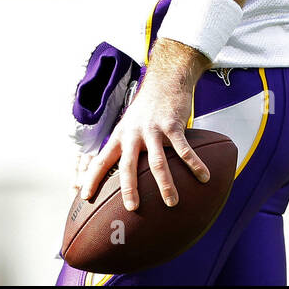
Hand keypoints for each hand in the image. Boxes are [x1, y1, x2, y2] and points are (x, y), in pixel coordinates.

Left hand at [80, 40, 210, 210]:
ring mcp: (154, 130)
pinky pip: (184, 149)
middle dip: (128, 188)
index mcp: (120, 136)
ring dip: (165, 184)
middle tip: (132, 208)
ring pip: (157, 162)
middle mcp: (134, 134)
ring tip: (171, 202)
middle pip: (127, 164)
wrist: (166, 80)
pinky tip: (203, 177)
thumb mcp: (130, 124)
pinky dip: (194, 164)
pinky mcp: (173, 125)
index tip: (85, 197)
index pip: (101, 160)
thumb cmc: (148, 107)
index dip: (92, 179)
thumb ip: (127, 146)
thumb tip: (123, 172)